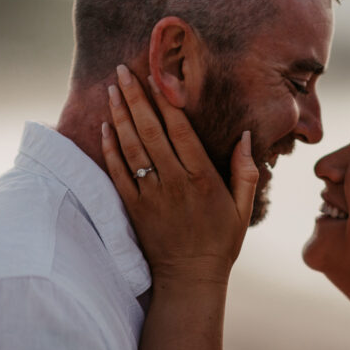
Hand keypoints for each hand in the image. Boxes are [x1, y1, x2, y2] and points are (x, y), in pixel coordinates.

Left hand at [101, 65, 257, 286]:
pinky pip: (118, 172)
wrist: (189, 278)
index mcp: (203, 178)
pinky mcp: (133, 207)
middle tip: (123, 70)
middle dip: (135, 97)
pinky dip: (110, 148)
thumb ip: (245, 171)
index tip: (157, 76)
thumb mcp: (243, 208)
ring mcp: (151, 194)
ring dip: (119, 115)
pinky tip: (105, 126)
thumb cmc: (220, 241)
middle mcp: (175, 182)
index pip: (181, 131)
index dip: (167, 101)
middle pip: (151, 131)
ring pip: (132, 147)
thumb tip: (245, 136)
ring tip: (111, 89)